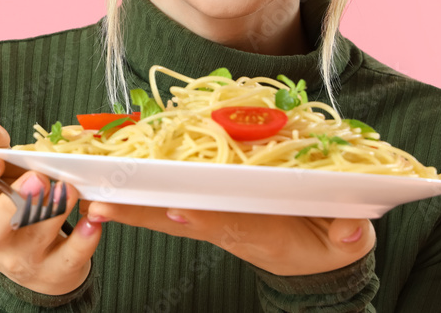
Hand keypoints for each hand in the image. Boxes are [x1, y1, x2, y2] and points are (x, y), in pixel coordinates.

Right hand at [0, 120, 104, 294]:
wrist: (37, 264)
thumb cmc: (14, 208)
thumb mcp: (0, 180)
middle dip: (14, 202)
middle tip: (37, 178)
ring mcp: (25, 259)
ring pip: (36, 239)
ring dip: (55, 210)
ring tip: (69, 188)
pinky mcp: (56, 272)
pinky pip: (70, 257)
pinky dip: (84, 238)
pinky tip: (92, 219)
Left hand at [85, 200, 374, 276]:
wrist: (313, 261)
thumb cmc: (328, 244)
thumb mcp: (345, 243)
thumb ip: (348, 236)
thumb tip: (352, 228)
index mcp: (259, 232)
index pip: (227, 223)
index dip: (204, 217)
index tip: (176, 210)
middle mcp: (226, 223)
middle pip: (178, 216)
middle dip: (140, 212)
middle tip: (100, 205)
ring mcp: (212, 216)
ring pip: (164, 208)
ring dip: (127, 202)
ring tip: (88, 194)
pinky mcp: (207, 207)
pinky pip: (166, 198)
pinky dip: (137, 189)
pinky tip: (107, 179)